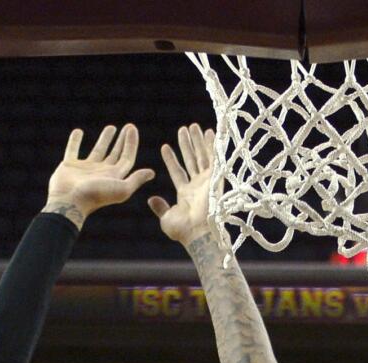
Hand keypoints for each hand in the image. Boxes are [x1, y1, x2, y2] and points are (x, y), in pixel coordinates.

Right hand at [44, 125, 153, 227]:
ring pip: (97, 151)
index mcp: (113, 177)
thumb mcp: (121, 189)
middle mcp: (101, 173)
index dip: (131, 143)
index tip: (132, 128)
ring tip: (111, 127)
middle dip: (122, 141)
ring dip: (105, 140)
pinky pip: (72, 150)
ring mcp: (84, 170)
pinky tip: (78, 131)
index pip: (127, 158)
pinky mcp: (68, 167)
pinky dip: (74, 141)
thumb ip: (136, 180)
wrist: (69, 202)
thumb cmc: (96, 195)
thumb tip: (152, 173)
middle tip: (128, 126)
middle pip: (115, 154)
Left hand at [148, 123, 215, 247]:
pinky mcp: (215, 177)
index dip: (171, 159)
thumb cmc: (182, 229)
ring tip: (193, 126)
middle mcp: (198, 185)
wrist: (197, 232)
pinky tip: (210, 131)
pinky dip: (212, 144)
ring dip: (197, 140)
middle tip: (184, 128)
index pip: (177, 171)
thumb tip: (151, 199)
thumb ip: (160, 207)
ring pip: (201, 155)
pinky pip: (214, 156)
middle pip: (191, 160)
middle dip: (187, 144)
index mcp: (186, 194)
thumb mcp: (166, 217)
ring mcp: (207, 181)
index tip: (165, 147)